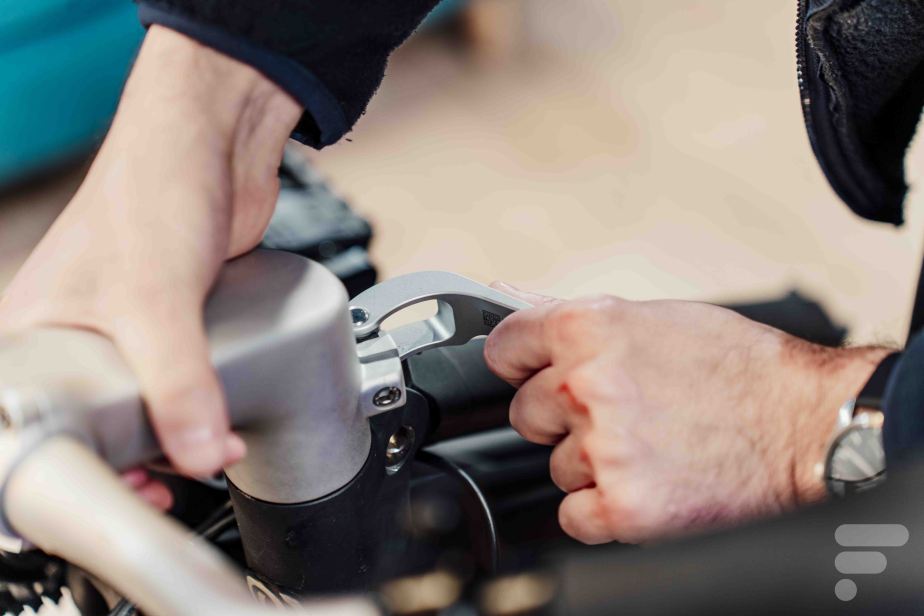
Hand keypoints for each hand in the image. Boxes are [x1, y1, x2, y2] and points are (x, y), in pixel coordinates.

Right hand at [0, 27, 301, 503]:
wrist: (216, 142)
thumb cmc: (152, 189)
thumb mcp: (156, 302)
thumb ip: (179, 384)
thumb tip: (197, 453)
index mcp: (33, 333)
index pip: (36, 426)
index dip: (71, 471)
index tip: (119, 495)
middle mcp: (76, 333)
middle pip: (97, 424)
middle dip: (135, 460)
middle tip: (170, 484)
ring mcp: (131, 327)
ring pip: (146, 404)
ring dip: (175, 434)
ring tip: (201, 454)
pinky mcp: (178, 319)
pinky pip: (184, 378)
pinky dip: (200, 404)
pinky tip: (218, 418)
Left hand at [484, 284, 890, 543]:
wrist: (806, 423)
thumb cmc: (739, 366)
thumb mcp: (656, 317)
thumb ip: (578, 318)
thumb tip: (508, 301)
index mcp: (587, 328)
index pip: (505, 349)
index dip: (522, 364)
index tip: (535, 374)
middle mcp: (585, 385)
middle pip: (525, 413)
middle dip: (562, 417)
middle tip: (620, 414)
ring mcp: (602, 448)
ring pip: (554, 465)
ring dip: (591, 464)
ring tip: (650, 446)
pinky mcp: (622, 505)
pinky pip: (573, 515)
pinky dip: (602, 509)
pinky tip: (645, 484)